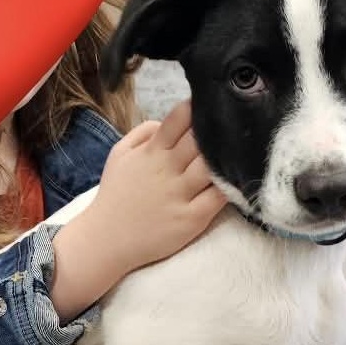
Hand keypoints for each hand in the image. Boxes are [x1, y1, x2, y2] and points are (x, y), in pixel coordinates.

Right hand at [47, 100, 227, 321]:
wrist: (106, 239)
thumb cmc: (116, 194)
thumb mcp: (119, 154)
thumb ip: (143, 132)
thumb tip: (170, 121)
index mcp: (152, 151)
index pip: (179, 119)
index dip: (197, 108)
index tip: (209, 104)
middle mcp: (167, 170)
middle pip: (201, 139)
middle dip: (217, 129)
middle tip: (232, 125)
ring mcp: (180, 195)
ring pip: (212, 165)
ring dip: (226, 156)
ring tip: (239, 150)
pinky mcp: (191, 219)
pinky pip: (218, 197)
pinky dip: (230, 185)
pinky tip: (237, 178)